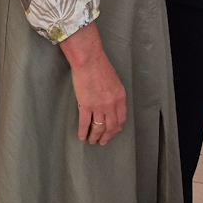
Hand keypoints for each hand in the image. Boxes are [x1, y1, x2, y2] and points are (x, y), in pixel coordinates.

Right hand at [59, 23, 126, 144]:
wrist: (89, 60)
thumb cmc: (101, 67)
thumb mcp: (115, 82)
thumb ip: (115, 95)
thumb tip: (112, 106)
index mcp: (120, 98)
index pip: (121, 119)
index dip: (116, 129)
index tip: (112, 133)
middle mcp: (111, 105)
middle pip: (110, 126)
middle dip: (106, 136)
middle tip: (102, 142)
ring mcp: (98, 106)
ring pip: (98, 128)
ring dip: (95, 137)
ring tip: (91, 141)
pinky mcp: (86, 105)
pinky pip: (85, 123)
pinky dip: (83, 132)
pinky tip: (81, 137)